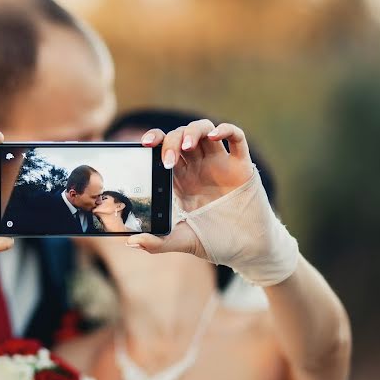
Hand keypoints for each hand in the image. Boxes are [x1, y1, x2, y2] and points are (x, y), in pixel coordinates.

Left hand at [126, 121, 255, 257]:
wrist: (247, 250)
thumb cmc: (215, 241)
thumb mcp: (183, 241)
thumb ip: (158, 242)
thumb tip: (132, 242)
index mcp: (182, 178)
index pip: (165, 148)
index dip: (156, 139)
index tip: (144, 145)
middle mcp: (200, 166)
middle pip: (182, 136)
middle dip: (172, 141)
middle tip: (168, 161)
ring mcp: (221, 164)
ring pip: (205, 130)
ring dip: (193, 131)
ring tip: (187, 146)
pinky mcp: (242, 166)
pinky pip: (237, 138)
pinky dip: (226, 130)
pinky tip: (215, 136)